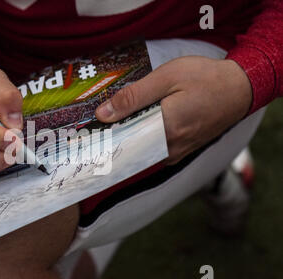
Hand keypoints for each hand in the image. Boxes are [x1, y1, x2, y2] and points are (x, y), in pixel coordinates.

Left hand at [95, 56, 251, 164]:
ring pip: (140, 154)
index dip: (101, 141)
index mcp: (165, 128)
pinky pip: (152, 153)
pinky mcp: (181, 152)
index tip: (86, 139)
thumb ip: (133, 97)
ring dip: (124, 142)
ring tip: (110, 129)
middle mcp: (170, 147)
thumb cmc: (205, 79)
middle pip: (129, 151)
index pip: (122, 144)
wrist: (239, 89)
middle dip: (110, 142)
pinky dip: (139, 143)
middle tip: (94, 132)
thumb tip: (103, 113)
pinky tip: (133, 130)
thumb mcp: (166, 78)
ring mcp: (176, 152)